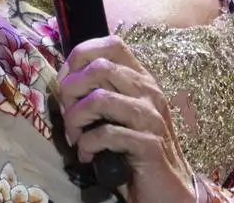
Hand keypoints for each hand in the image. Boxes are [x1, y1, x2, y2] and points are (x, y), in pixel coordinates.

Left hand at [56, 35, 195, 202]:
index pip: (112, 44)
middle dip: (71, 90)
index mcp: (141, 80)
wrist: (169, 189)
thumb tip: (65, 82)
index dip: (81, 56)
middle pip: (99, 68)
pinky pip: (106, 134)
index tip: (67, 81)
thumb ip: (102, 93)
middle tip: (67, 114)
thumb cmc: (137, 150)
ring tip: (74, 138)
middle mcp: (148, 92)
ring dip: (75, 120)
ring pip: (99, 99)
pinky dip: (87, 145)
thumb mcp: (120, 114)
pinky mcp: (148, 144)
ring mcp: (150, 117)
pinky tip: (86, 156)